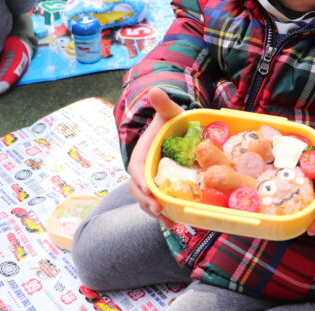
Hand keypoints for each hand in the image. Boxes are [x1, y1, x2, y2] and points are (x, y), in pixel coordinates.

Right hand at [127, 87, 183, 226]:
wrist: (172, 132)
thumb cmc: (169, 123)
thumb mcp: (168, 114)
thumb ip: (162, 105)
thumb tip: (155, 90)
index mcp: (140, 157)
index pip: (137, 173)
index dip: (143, 185)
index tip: (152, 195)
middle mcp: (142, 173)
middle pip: (140, 192)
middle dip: (149, 204)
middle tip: (162, 213)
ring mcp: (150, 183)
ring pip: (148, 201)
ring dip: (157, 214)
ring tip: (171, 223)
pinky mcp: (160, 189)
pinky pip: (158, 203)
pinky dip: (165, 213)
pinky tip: (176, 223)